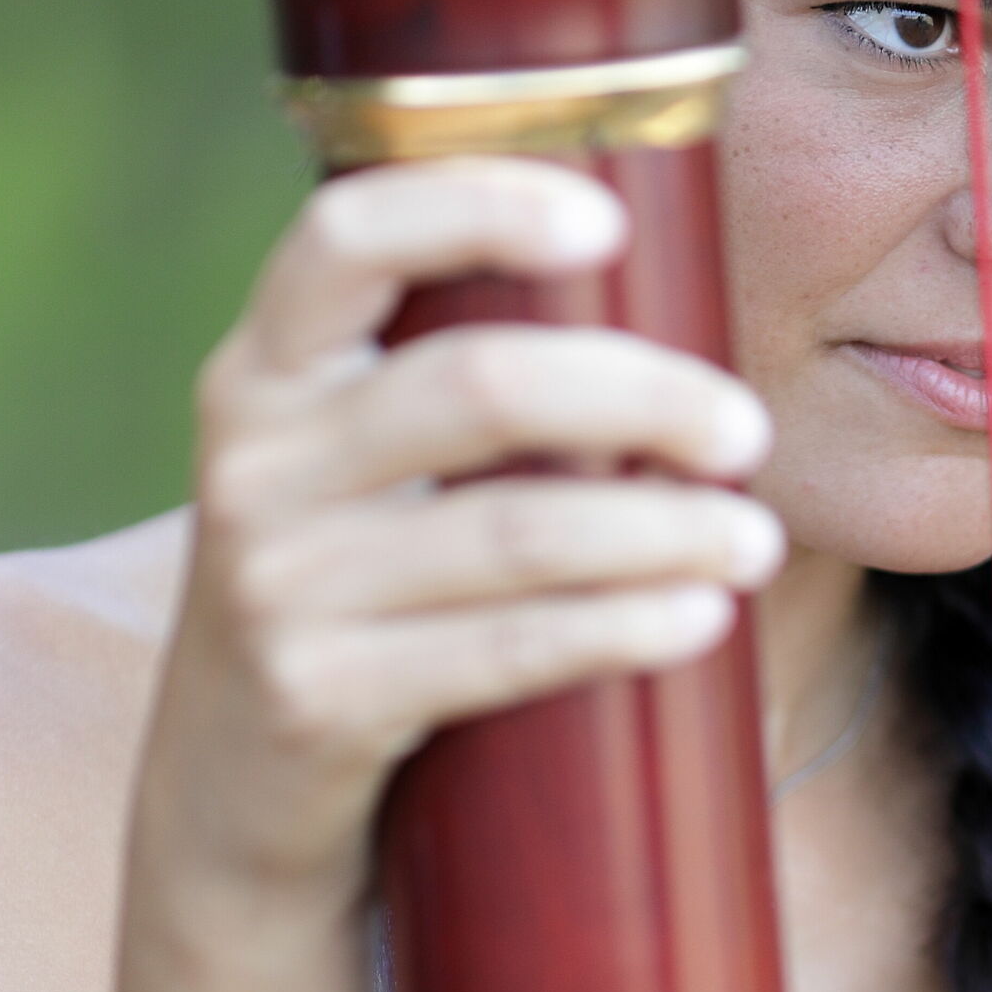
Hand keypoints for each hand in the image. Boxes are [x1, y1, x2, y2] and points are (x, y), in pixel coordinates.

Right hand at [137, 157, 781, 907]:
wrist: (233, 787)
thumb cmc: (356, 583)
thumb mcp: (355, 463)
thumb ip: (452, 373)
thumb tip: (672, 293)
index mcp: (267, 367)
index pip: (351, 234)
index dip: (480, 205)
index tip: (610, 221)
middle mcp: (256, 461)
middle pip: (476, 386)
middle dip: (640, 398)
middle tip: (747, 431)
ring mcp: (276, 585)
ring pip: (513, 531)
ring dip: (663, 529)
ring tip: (758, 541)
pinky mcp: (317, 698)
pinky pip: (505, 649)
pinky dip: (622, 628)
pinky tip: (702, 617)